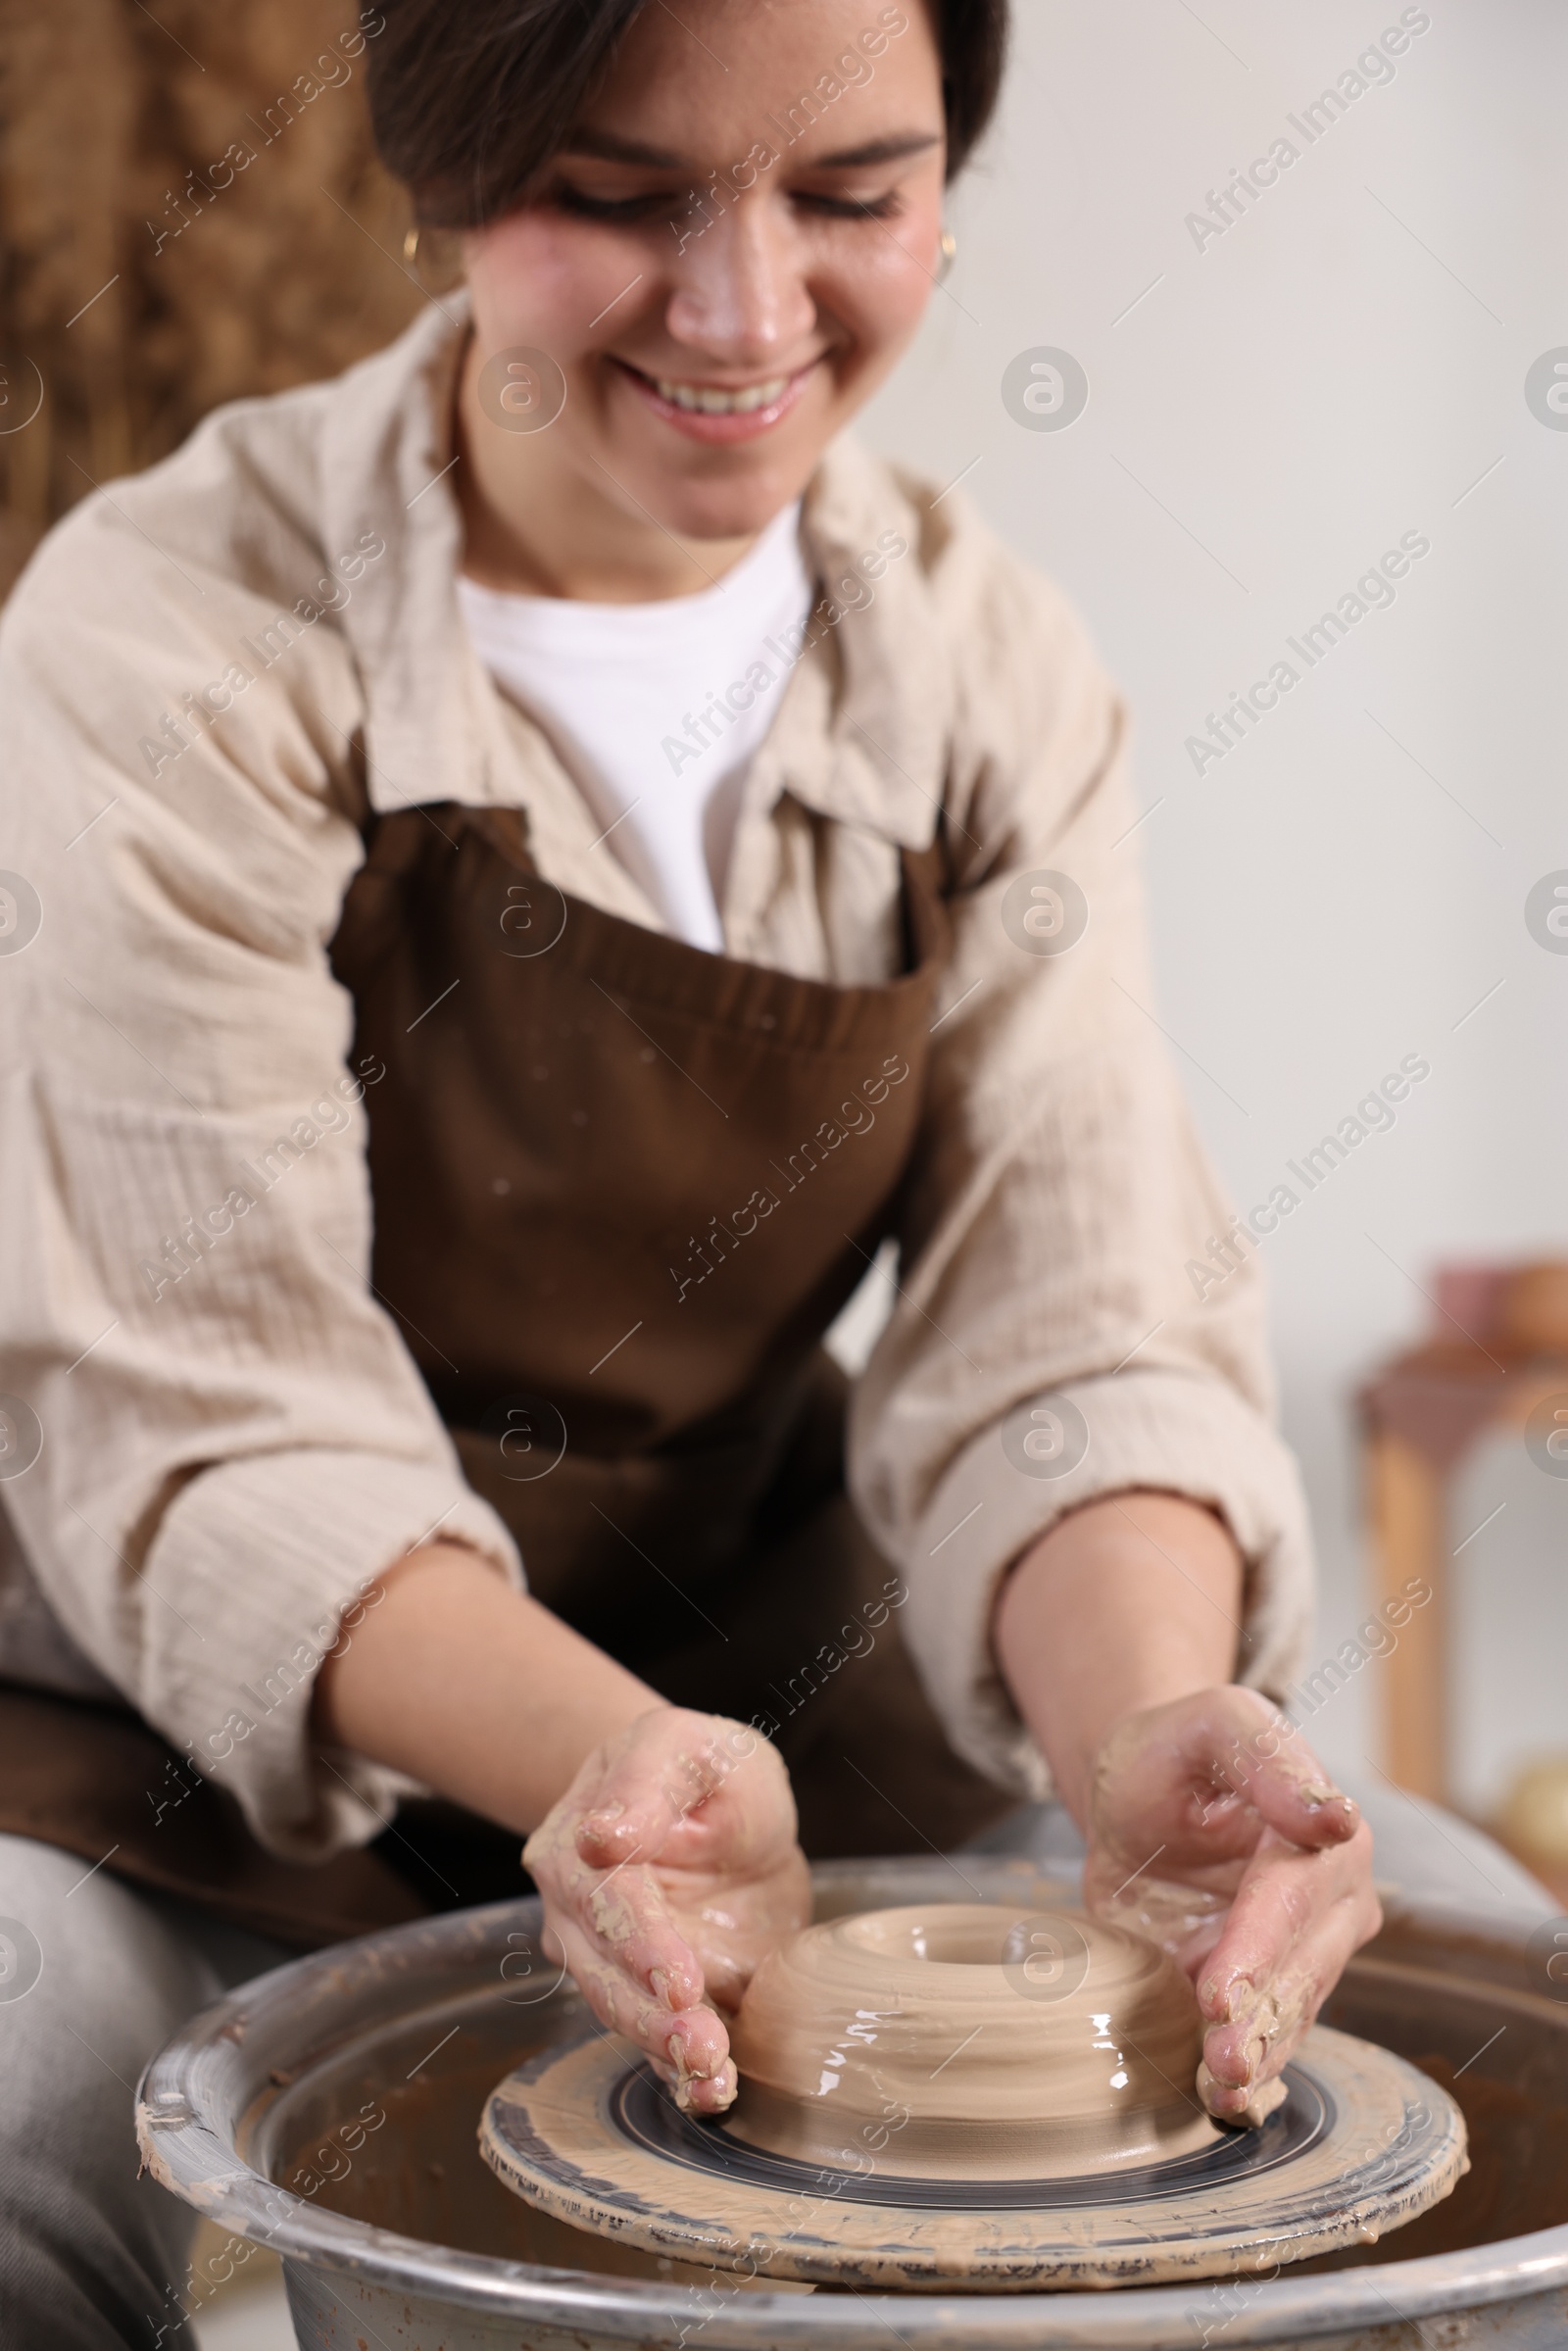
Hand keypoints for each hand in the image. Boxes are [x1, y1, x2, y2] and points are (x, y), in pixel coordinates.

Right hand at [523, 1707, 809, 2112]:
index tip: (678, 1979)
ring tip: (712, 2077)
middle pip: (605, 1973)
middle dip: (651, 2016)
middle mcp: (578, 1915)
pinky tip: (712, 2095)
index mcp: (575, 1846)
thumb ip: (647, 1787)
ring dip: (666, 2052)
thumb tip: (601, 1832)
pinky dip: (683, 2077)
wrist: (719, 1805)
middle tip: (700, 2043)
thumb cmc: (696, 1766)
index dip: (640, 1941)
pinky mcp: (655, 1998)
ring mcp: (612, 1964)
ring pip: (626, 2015)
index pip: (604, 1898)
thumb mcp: (682, 1748)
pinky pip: (658, 2043)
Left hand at [1082, 1686, 1380, 2123]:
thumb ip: (1268, 1761)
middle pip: (1299, 1968)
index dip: (1259, 1944)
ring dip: (1258, 2055)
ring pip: (1289, 2013)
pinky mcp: (1258, 1989)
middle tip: (1220, 2055)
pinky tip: (1224, 2104)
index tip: (1221, 1986)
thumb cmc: (1178, 1749)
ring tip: (1221, 2088)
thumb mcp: (1215, 1724)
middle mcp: (1329, 1904)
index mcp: (1327, 1837)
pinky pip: (1264, 2037)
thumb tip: (1335, 1815)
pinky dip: (1247, 2074)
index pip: (1294, 1897)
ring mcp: (1298, 1954)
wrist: (1138, 1791)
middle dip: (1260, 2015)